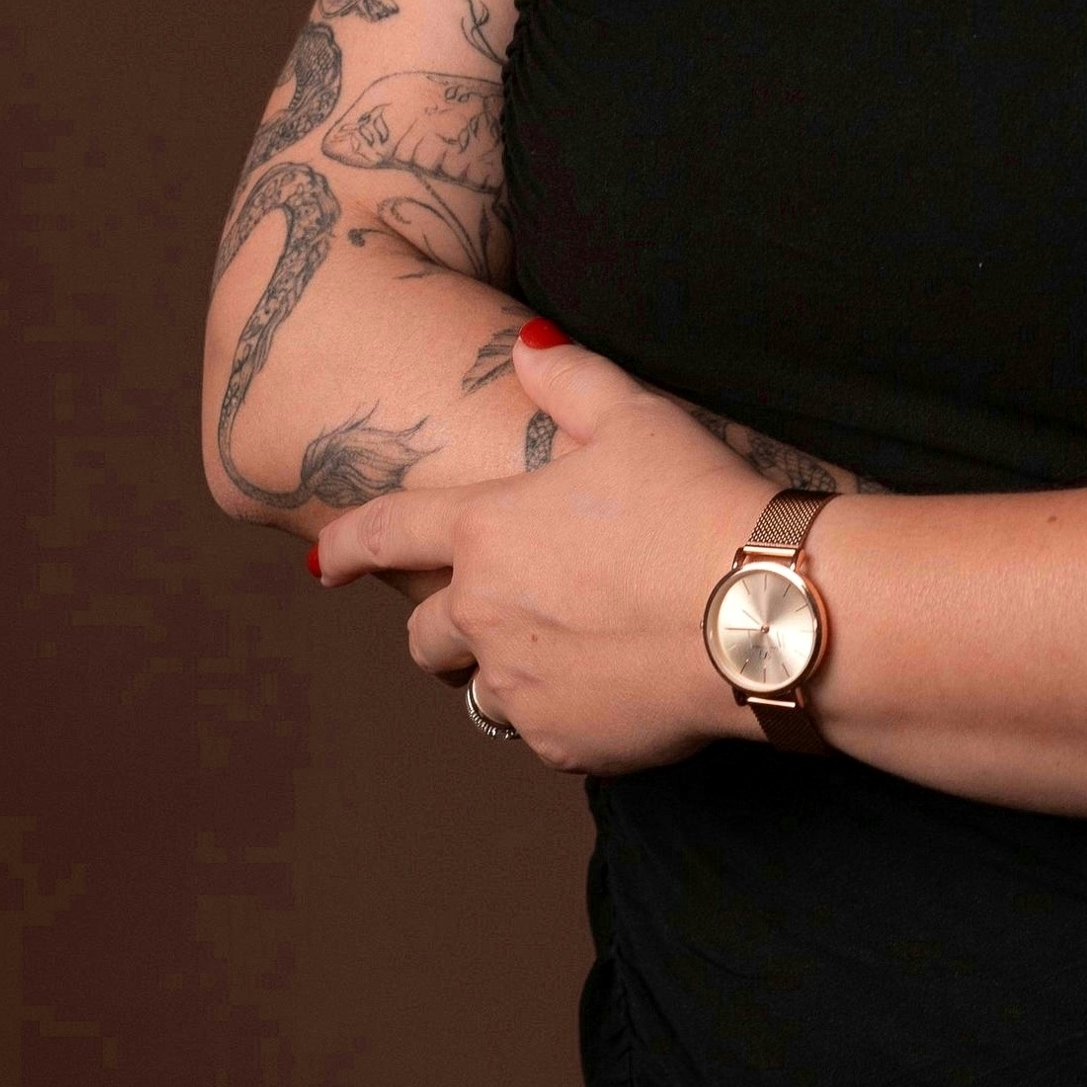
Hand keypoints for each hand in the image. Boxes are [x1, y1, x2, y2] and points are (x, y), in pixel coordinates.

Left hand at [310, 320, 773, 773]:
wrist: (761, 614)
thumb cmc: (696, 503)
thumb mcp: (636, 418)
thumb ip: (569, 379)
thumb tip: (528, 344)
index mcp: (486, 528)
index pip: (385, 533)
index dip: (350, 546)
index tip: (325, 566)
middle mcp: (483, 612)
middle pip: (425, 635)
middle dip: (442, 628)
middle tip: (491, 617)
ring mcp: (520, 684)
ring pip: (483, 691)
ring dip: (506, 673)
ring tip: (571, 653)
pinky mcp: (563, 742)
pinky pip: (543, 734)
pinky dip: (565, 714)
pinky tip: (616, 687)